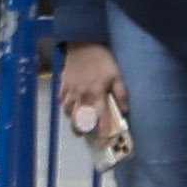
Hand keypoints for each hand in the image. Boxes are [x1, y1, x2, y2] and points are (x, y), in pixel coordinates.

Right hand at [54, 40, 127, 156]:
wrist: (82, 43)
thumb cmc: (101, 59)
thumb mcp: (117, 74)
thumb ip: (121, 93)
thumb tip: (125, 110)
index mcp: (97, 94)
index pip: (100, 120)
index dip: (102, 134)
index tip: (103, 143)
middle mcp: (82, 96)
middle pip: (79, 121)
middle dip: (82, 130)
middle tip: (86, 133)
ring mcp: (70, 91)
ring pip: (68, 112)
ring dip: (74, 119)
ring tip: (79, 120)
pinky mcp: (62, 85)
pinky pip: (61, 101)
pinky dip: (66, 106)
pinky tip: (71, 105)